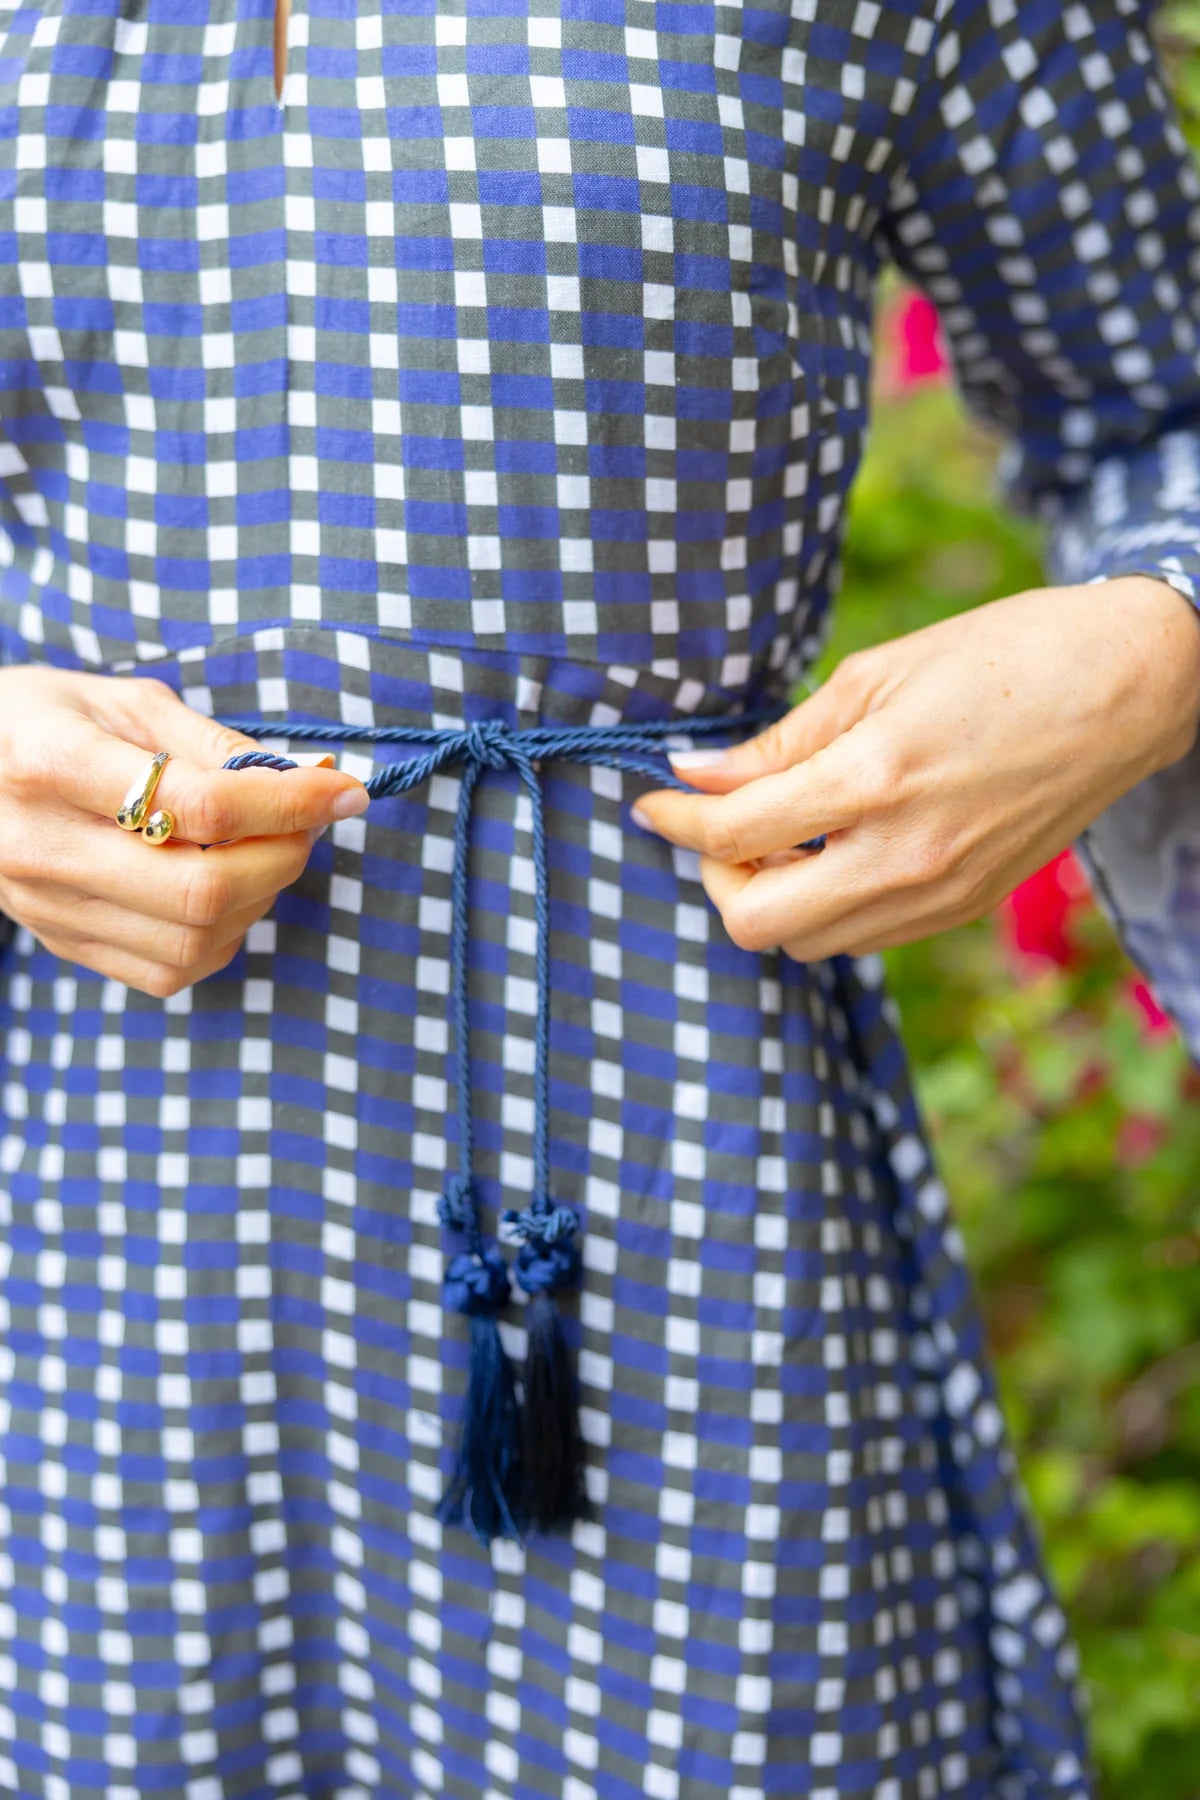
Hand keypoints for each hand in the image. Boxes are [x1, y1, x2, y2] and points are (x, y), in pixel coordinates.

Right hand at [0, 667, 368, 995]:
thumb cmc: (44, 720)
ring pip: (193, 941)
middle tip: (308, 823)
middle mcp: (40, 845)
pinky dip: (224, 936)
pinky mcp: (62, 943)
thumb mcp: (122, 702)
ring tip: (264, 848)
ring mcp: (46, 906)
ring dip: (260, 898)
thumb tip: (310, 782)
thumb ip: (215, 745)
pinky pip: (170, 970)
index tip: (342, 790)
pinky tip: (226, 889)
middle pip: (202, 890)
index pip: (200, 805)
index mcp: (51, 762)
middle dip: (284, 858)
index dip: (290, 803)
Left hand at [633, 579, 1199, 960]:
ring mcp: (941, 893)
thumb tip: (696, 775)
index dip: (675, 820)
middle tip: (720, 829)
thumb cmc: (1002, 656)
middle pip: (756, 923)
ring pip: (809, 943)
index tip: (653, 802)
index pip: (734, 834)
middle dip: (717, 879)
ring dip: (772, 899)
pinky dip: (827, 908)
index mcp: (875, 778)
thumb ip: (781, 741)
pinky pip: (864, 938)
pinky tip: (835, 852)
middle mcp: (905, 854)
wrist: (1128, 688)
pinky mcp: (966, 908)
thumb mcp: (877, 675)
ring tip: (781, 838)